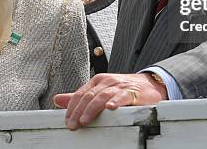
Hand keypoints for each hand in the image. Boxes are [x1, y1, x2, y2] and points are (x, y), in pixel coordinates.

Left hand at [53, 73, 167, 129]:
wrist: (149, 84)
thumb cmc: (123, 89)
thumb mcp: (100, 91)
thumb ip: (80, 97)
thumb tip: (58, 100)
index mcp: (97, 81)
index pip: (80, 94)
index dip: (71, 107)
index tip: (66, 120)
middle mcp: (106, 82)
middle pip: (88, 96)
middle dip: (78, 111)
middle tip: (72, 124)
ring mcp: (118, 86)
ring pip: (101, 96)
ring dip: (92, 109)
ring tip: (84, 120)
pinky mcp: (131, 92)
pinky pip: (122, 96)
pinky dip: (115, 102)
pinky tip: (110, 108)